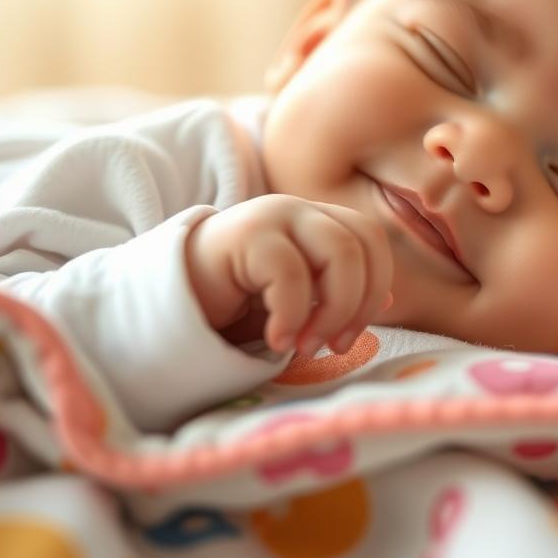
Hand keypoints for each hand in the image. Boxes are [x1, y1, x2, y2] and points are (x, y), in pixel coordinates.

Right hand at [185, 194, 392, 356]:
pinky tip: (275, 340)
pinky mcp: (245, 235)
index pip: (373, 241)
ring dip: (332, 310)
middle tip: (332, 346)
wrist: (167, 299)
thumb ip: (337, 295)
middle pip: (364, 243)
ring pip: (340, 251)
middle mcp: (301, 211)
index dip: (375, 290)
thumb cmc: (235, 302)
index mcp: (319, 222)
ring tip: (305, 346)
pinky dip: (292, 315)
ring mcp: (274, 216)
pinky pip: (291, 272)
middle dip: (358, 303)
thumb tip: (390, 300)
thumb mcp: (297, 301)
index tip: (349, 336)